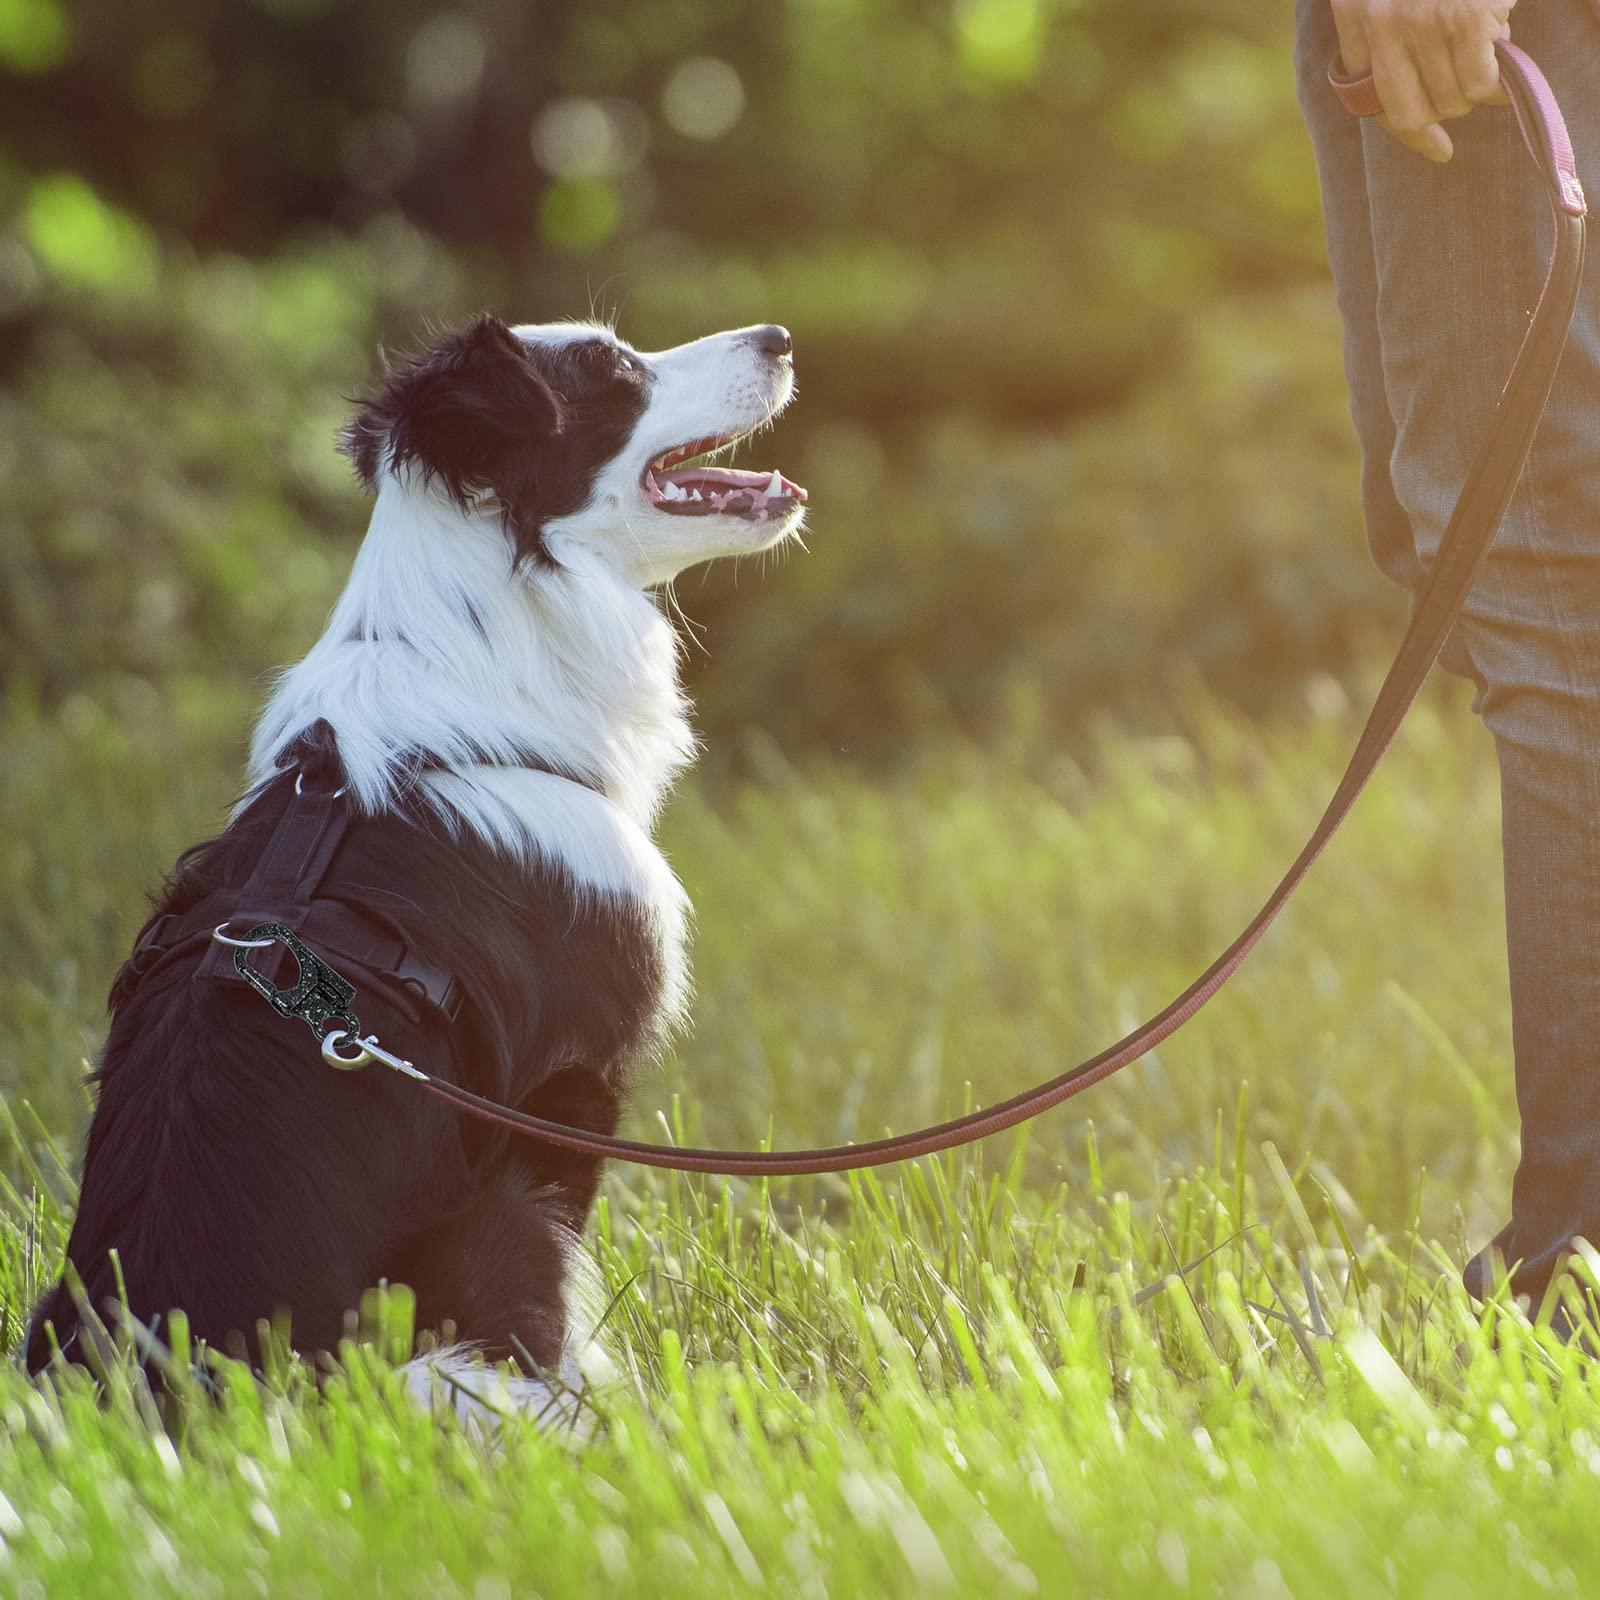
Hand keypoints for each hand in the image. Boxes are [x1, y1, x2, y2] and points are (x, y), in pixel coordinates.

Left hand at [1332, 0, 1514, 161]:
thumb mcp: (1396, 2)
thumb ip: (1393, 45)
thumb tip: (1421, 115)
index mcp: (1356, 17)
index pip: (1372, 102)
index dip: (1409, 132)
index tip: (1438, 149)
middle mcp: (1380, 25)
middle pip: (1411, 112)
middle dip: (1447, 112)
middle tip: (1468, 94)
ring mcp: (1420, 24)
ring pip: (1451, 99)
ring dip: (1476, 88)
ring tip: (1484, 51)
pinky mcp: (1462, 21)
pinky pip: (1479, 83)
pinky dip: (1496, 79)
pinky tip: (1501, 49)